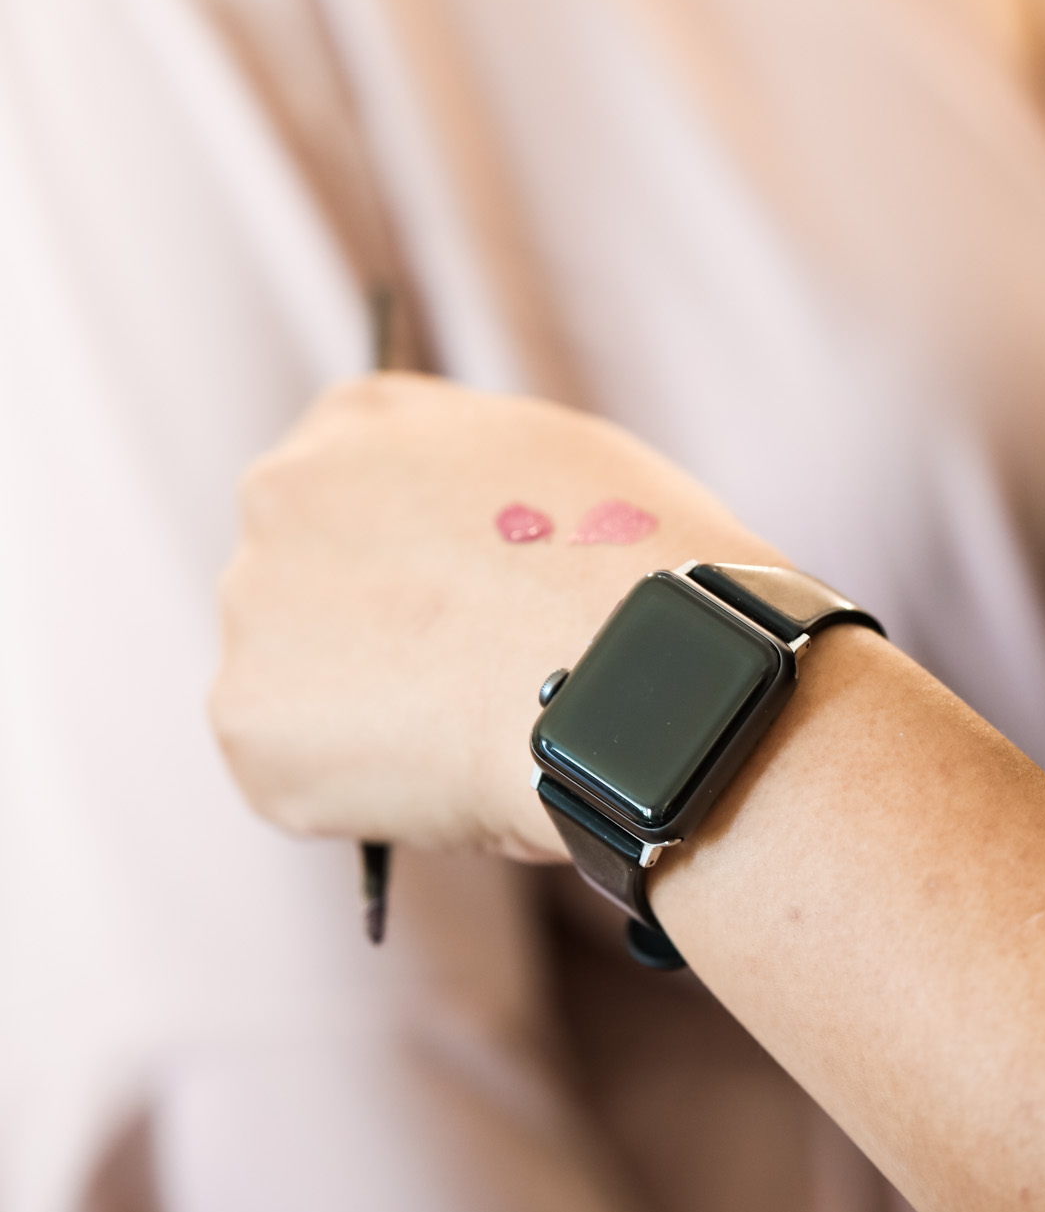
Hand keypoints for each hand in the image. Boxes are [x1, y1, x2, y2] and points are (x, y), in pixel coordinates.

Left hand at [212, 376, 777, 859]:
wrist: (631, 671)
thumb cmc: (629, 566)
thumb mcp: (553, 459)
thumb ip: (464, 481)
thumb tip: (448, 542)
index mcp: (358, 419)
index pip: (350, 493)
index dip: (408, 562)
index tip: (453, 608)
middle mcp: (280, 492)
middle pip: (304, 579)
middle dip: (364, 631)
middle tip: (457, 682)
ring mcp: (253, 605)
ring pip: (293, 677)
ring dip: (356, 710)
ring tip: (461, 735)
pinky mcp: (245, 718)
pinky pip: (292, 769)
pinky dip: (350, 792)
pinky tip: (433, 782)